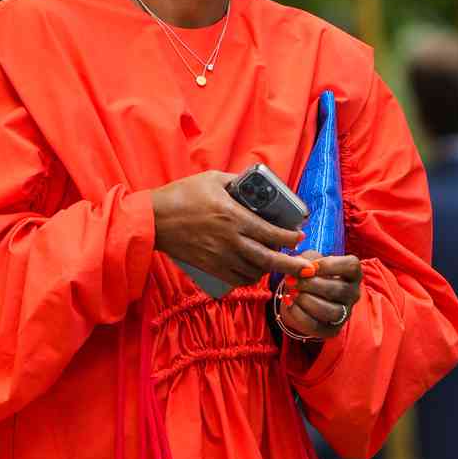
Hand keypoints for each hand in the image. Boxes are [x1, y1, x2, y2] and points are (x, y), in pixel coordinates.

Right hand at [150, 169, 305, 288]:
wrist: (153, 220)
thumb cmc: (182, 195)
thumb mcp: (212, 179)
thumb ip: (236, 181)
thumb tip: (254, 184)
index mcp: (234, 217)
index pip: (270, 232)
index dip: (289, 237)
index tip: (299, 236)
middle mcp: (230, 240)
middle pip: (268, 258)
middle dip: (291, 264)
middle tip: (304, 265)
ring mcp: (220, 256)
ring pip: (254, 271)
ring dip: (269, 270)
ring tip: (276, 264)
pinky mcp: (210, 267)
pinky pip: (236, 279)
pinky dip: (249, 278)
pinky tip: (254, 273)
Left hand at [276, 252, 361, 340]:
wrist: (302, 296)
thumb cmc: (310, 274)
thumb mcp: (308, 260)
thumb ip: (305, 259)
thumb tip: (301, 267)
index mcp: (352, 273)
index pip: (351, 266)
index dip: (329, 265)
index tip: (310, 266)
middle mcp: (353, 294)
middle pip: (338, 289)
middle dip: (311, 284)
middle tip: (291, 280)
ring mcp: (345, 314)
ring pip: (330, 311)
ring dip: (306, 301)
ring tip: (290, 292)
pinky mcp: (331, 330)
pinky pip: (316, 325)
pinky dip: (299, 315)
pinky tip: (289, 304)